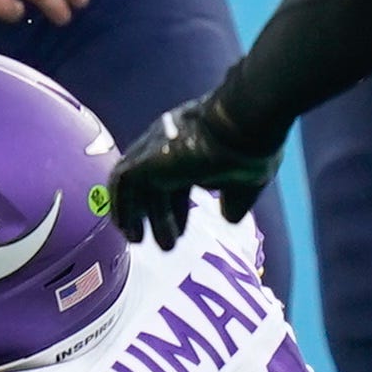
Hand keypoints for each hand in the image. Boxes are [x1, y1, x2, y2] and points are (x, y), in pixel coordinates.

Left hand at [107, 91, 280, 249]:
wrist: (241, 126)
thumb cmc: (249, 150)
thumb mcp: (245, 181)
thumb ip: (235, 199)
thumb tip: (229, 217)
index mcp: (192, 144)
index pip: (176, 178)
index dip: (177, 208)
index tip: (181, 232)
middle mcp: (168, 142)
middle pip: (155, 183)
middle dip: (159, 215)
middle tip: (166, 244)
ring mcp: (154, 148)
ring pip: (136, 184)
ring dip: (137, 214)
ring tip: (140, 242)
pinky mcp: (144, 158)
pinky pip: (122, 184)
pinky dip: (122, 207)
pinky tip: (129, 231)